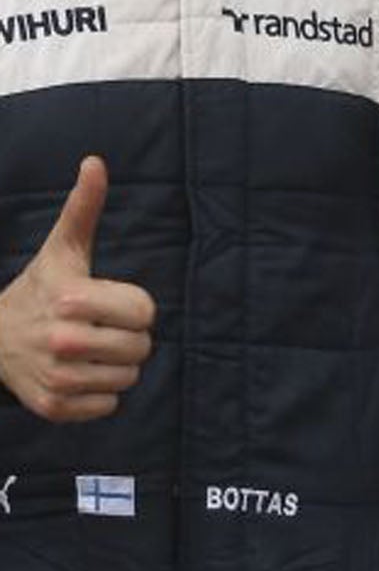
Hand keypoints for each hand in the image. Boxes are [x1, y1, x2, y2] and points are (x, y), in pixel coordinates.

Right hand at [0, 156, 154, 420]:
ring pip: (129, 377)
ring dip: (115, 365)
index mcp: (72, 299)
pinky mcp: (53, 408)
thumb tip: (95, 162)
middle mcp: (62, 340)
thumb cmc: (41, 288)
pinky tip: (77, 373)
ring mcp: (56, 378)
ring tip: (88, 349)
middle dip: (129, 337)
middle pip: (142, 347)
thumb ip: (84, 208)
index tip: (108, 302)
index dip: (135, 307)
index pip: (146, 312)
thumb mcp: (63, 248)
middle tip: (99, 327)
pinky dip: (100, 393)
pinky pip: (110, 404)